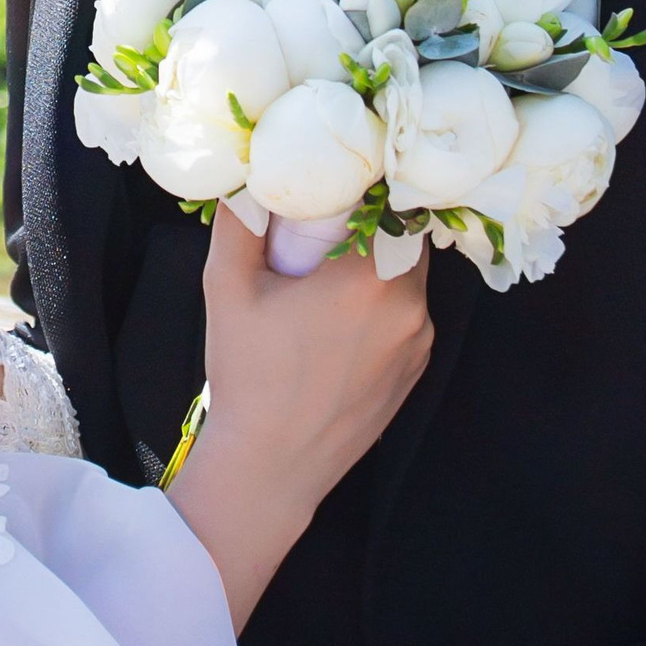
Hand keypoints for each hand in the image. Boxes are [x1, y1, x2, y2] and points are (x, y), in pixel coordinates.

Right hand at [169, 211, 431, 619]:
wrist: (271, 467)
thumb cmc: (248, 378)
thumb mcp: (227, 291)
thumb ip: (238, 224)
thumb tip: (244, 177)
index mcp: (369, 279)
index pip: (394, 204)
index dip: (371, 188)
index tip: (341, 185)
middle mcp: (410, 307)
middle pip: (405, 239)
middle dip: (370, 227)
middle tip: (326, 229)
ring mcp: (418, 342)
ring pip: (409, 279)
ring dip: (377, 268)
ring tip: (327, 281)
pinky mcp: (416, 371)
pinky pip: (408, 317)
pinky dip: (382, 307)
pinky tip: (339, 325)